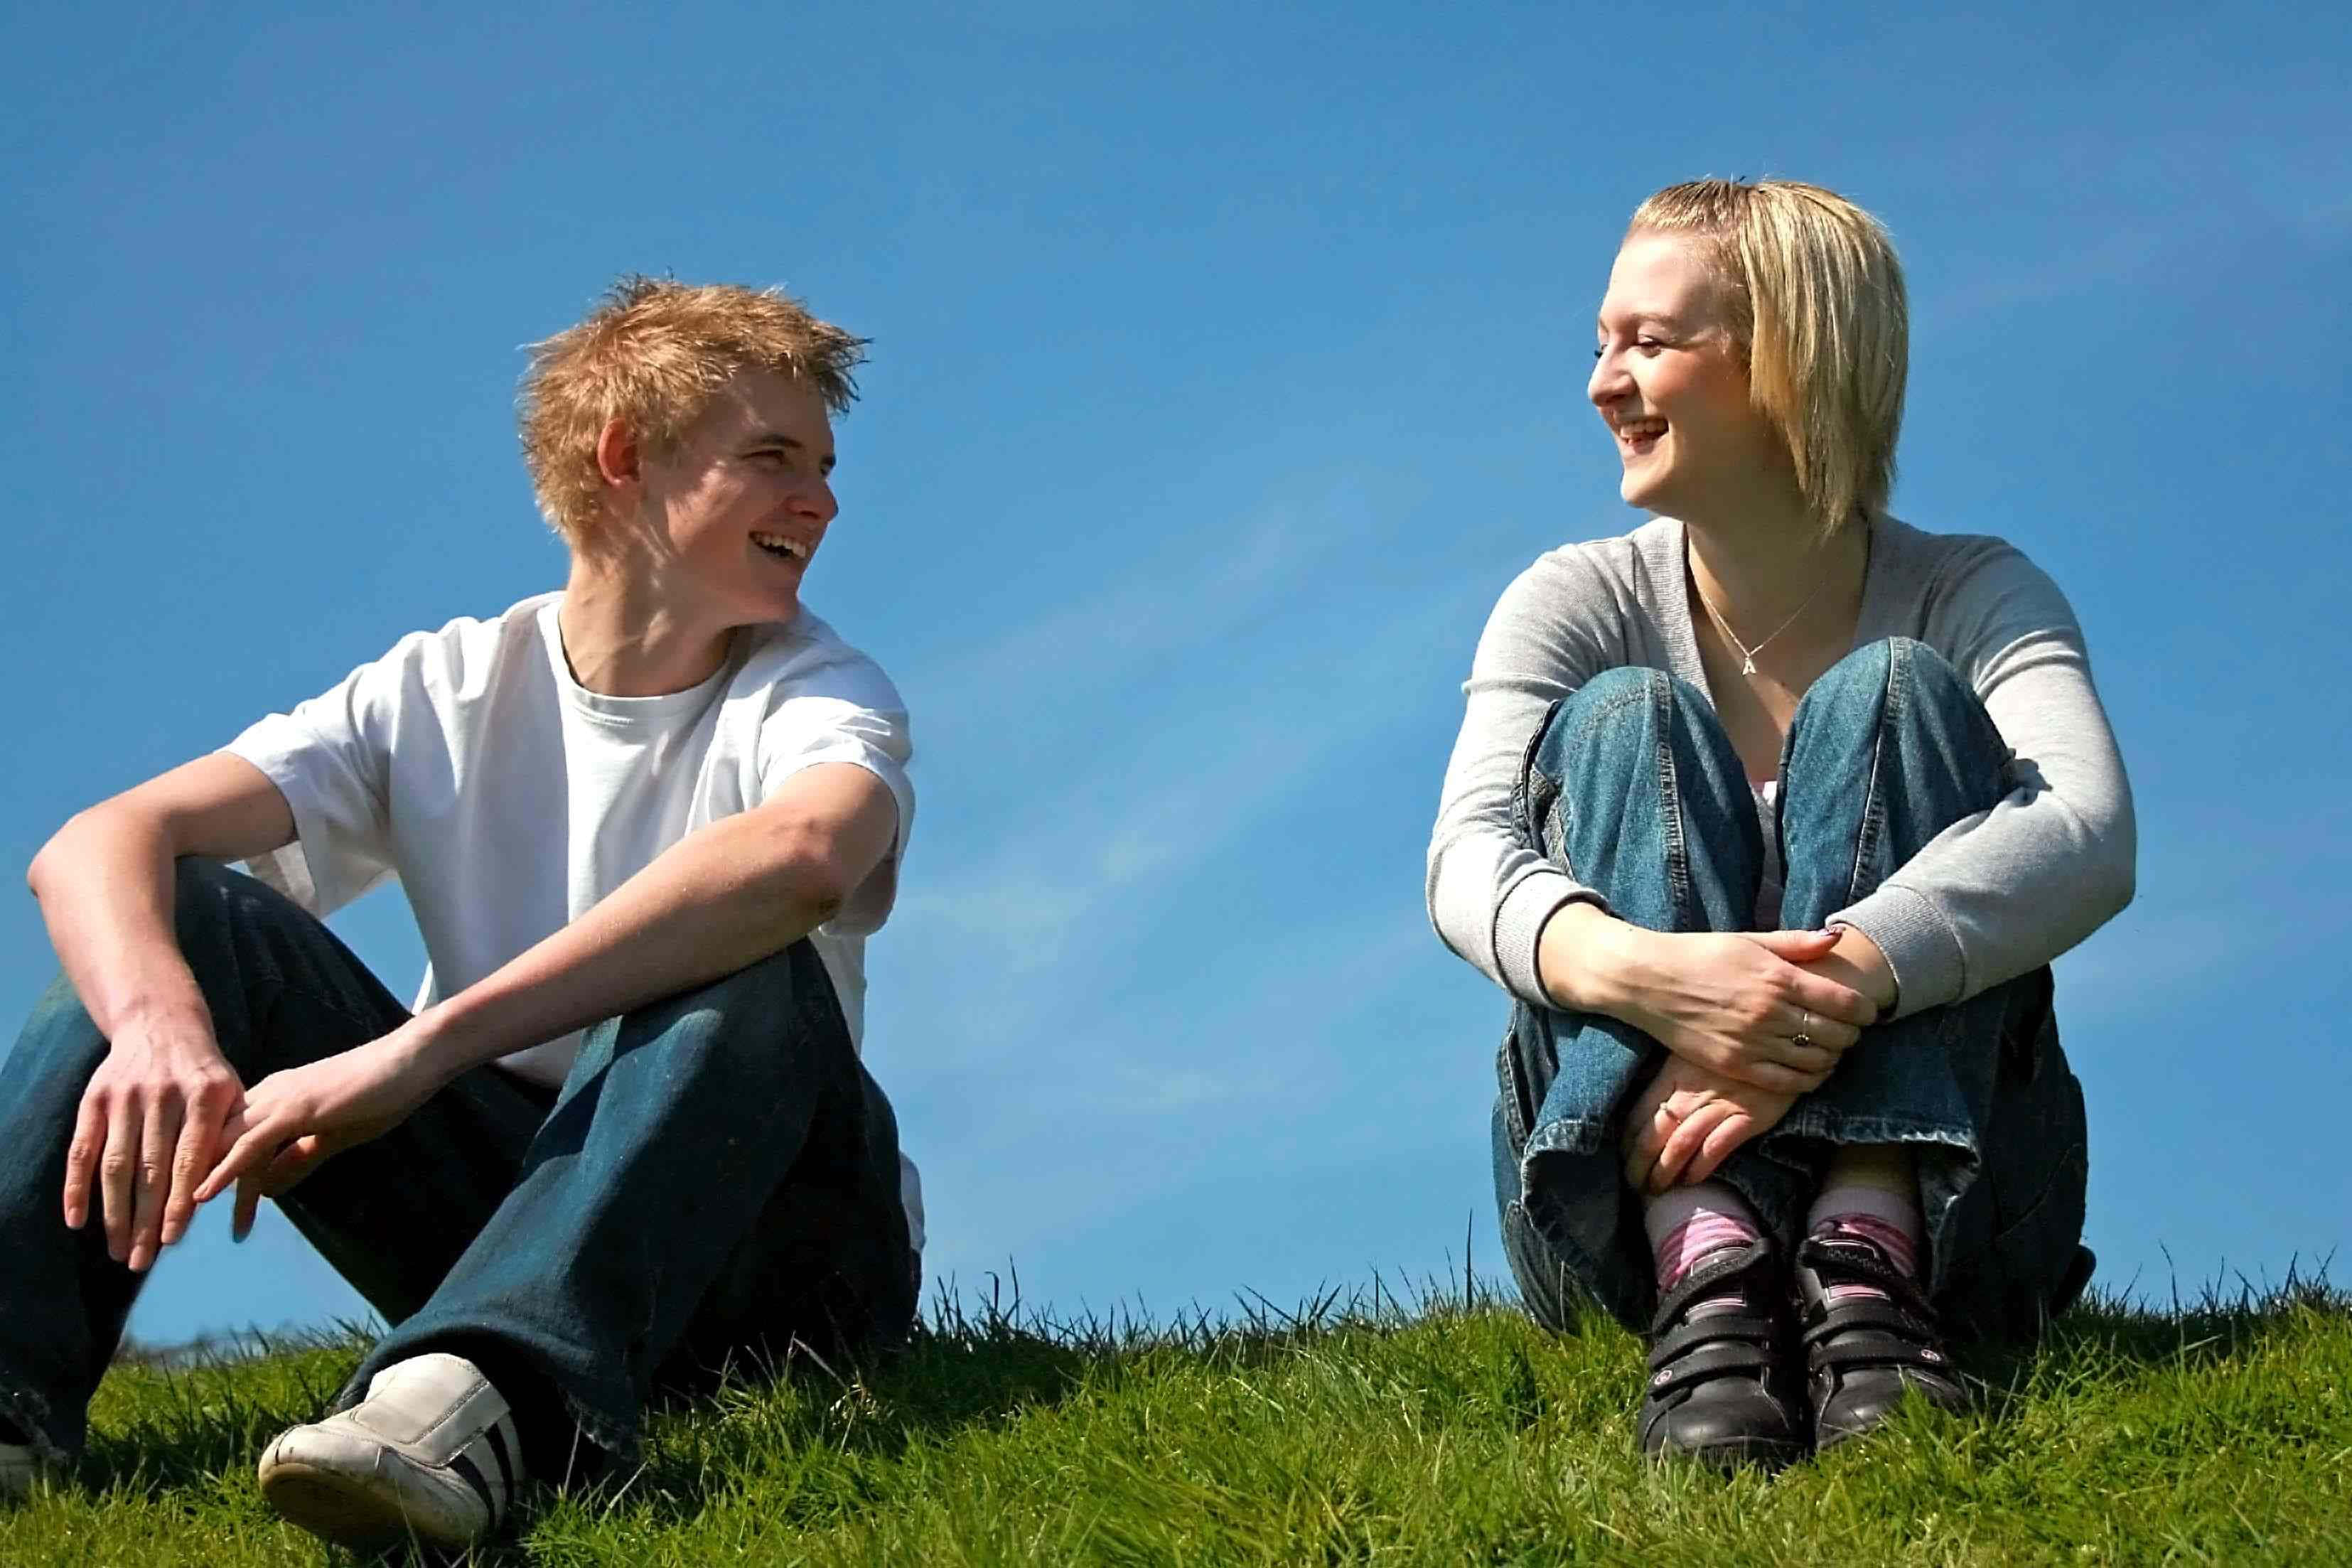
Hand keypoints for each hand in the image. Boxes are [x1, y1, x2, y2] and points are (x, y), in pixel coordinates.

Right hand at [64, 1018, 244, 1271]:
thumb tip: (236, 1199)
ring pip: (115, 1165)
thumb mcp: (233, 1097)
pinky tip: (78, 1221)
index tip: (172, 1241)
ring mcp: (125, 1097)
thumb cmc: (207, 1076)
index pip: (191, 1159)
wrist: (162, 1024)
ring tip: (118, 1250)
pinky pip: (81, 1150)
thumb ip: (237, 1143)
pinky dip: (76, 1188)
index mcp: (206, 1096)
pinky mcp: (94, 1099)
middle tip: (141, 1261)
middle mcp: (163, 1096)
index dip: (181, 1202)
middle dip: (145, 1220)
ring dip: (113, 1213)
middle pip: (151, 1169)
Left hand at [193, 1032, 439, 1239]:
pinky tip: (203, 1196)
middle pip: (210, 1144)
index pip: (223, 1142)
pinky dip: (223, 1171)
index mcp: (273, 1099)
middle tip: (165, 1227)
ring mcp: (278, 1100)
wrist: (411, 1060)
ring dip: (195, 1186)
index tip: (185, 1213)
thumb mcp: (332, 1135)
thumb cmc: (381, 1093)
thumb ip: (297, 1159)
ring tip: (174, 1224)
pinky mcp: (295, 1108)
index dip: (201, 1175)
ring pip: (221, 1146)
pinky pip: (249, 1144)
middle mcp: (265, 1096)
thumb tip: (267, 1190)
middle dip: (184, 1184)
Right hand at [1604, 927, 1880, 1092]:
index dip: (1865, 1011)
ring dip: (1832, 1057)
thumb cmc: (1700, 954)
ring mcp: (1752, 1042)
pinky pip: (1787, 1083)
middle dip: (1851, 1034)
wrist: (1649, 979)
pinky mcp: (1734, 1065)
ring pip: (1816, 1062)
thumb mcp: (1749, 940)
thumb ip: (1797, 943)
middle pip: (1836, 1035)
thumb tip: (1837, 939)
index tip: (1866, 1010)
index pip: (1844, 1004)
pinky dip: (1808, 1080)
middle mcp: (1769, 1013)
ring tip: (1830, 1048)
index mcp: (1777, 978)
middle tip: (1849, 1030)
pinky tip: (1810, 1070)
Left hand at [1624, 1056, 1794, 1194]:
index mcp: (1674, 1073)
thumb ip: (1670, 1077)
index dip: (1627, 1141)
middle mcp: (1693, 1090)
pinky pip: (1716, 1148)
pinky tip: (1690, 1181)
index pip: (1640, 1112)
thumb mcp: (1693, 1055)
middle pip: (1656, 1133)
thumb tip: (1644, 1104)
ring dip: (1665, 1172)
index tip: (1622, 1158)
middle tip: (1633, 1183)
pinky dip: (1699, 1168)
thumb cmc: (1732, 1054)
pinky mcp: (1749, 1117)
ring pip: (1681, 1144)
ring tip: (1656, 1190)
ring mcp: (1722, 1104)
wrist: (1784, 1045)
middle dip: (1639, 1164)